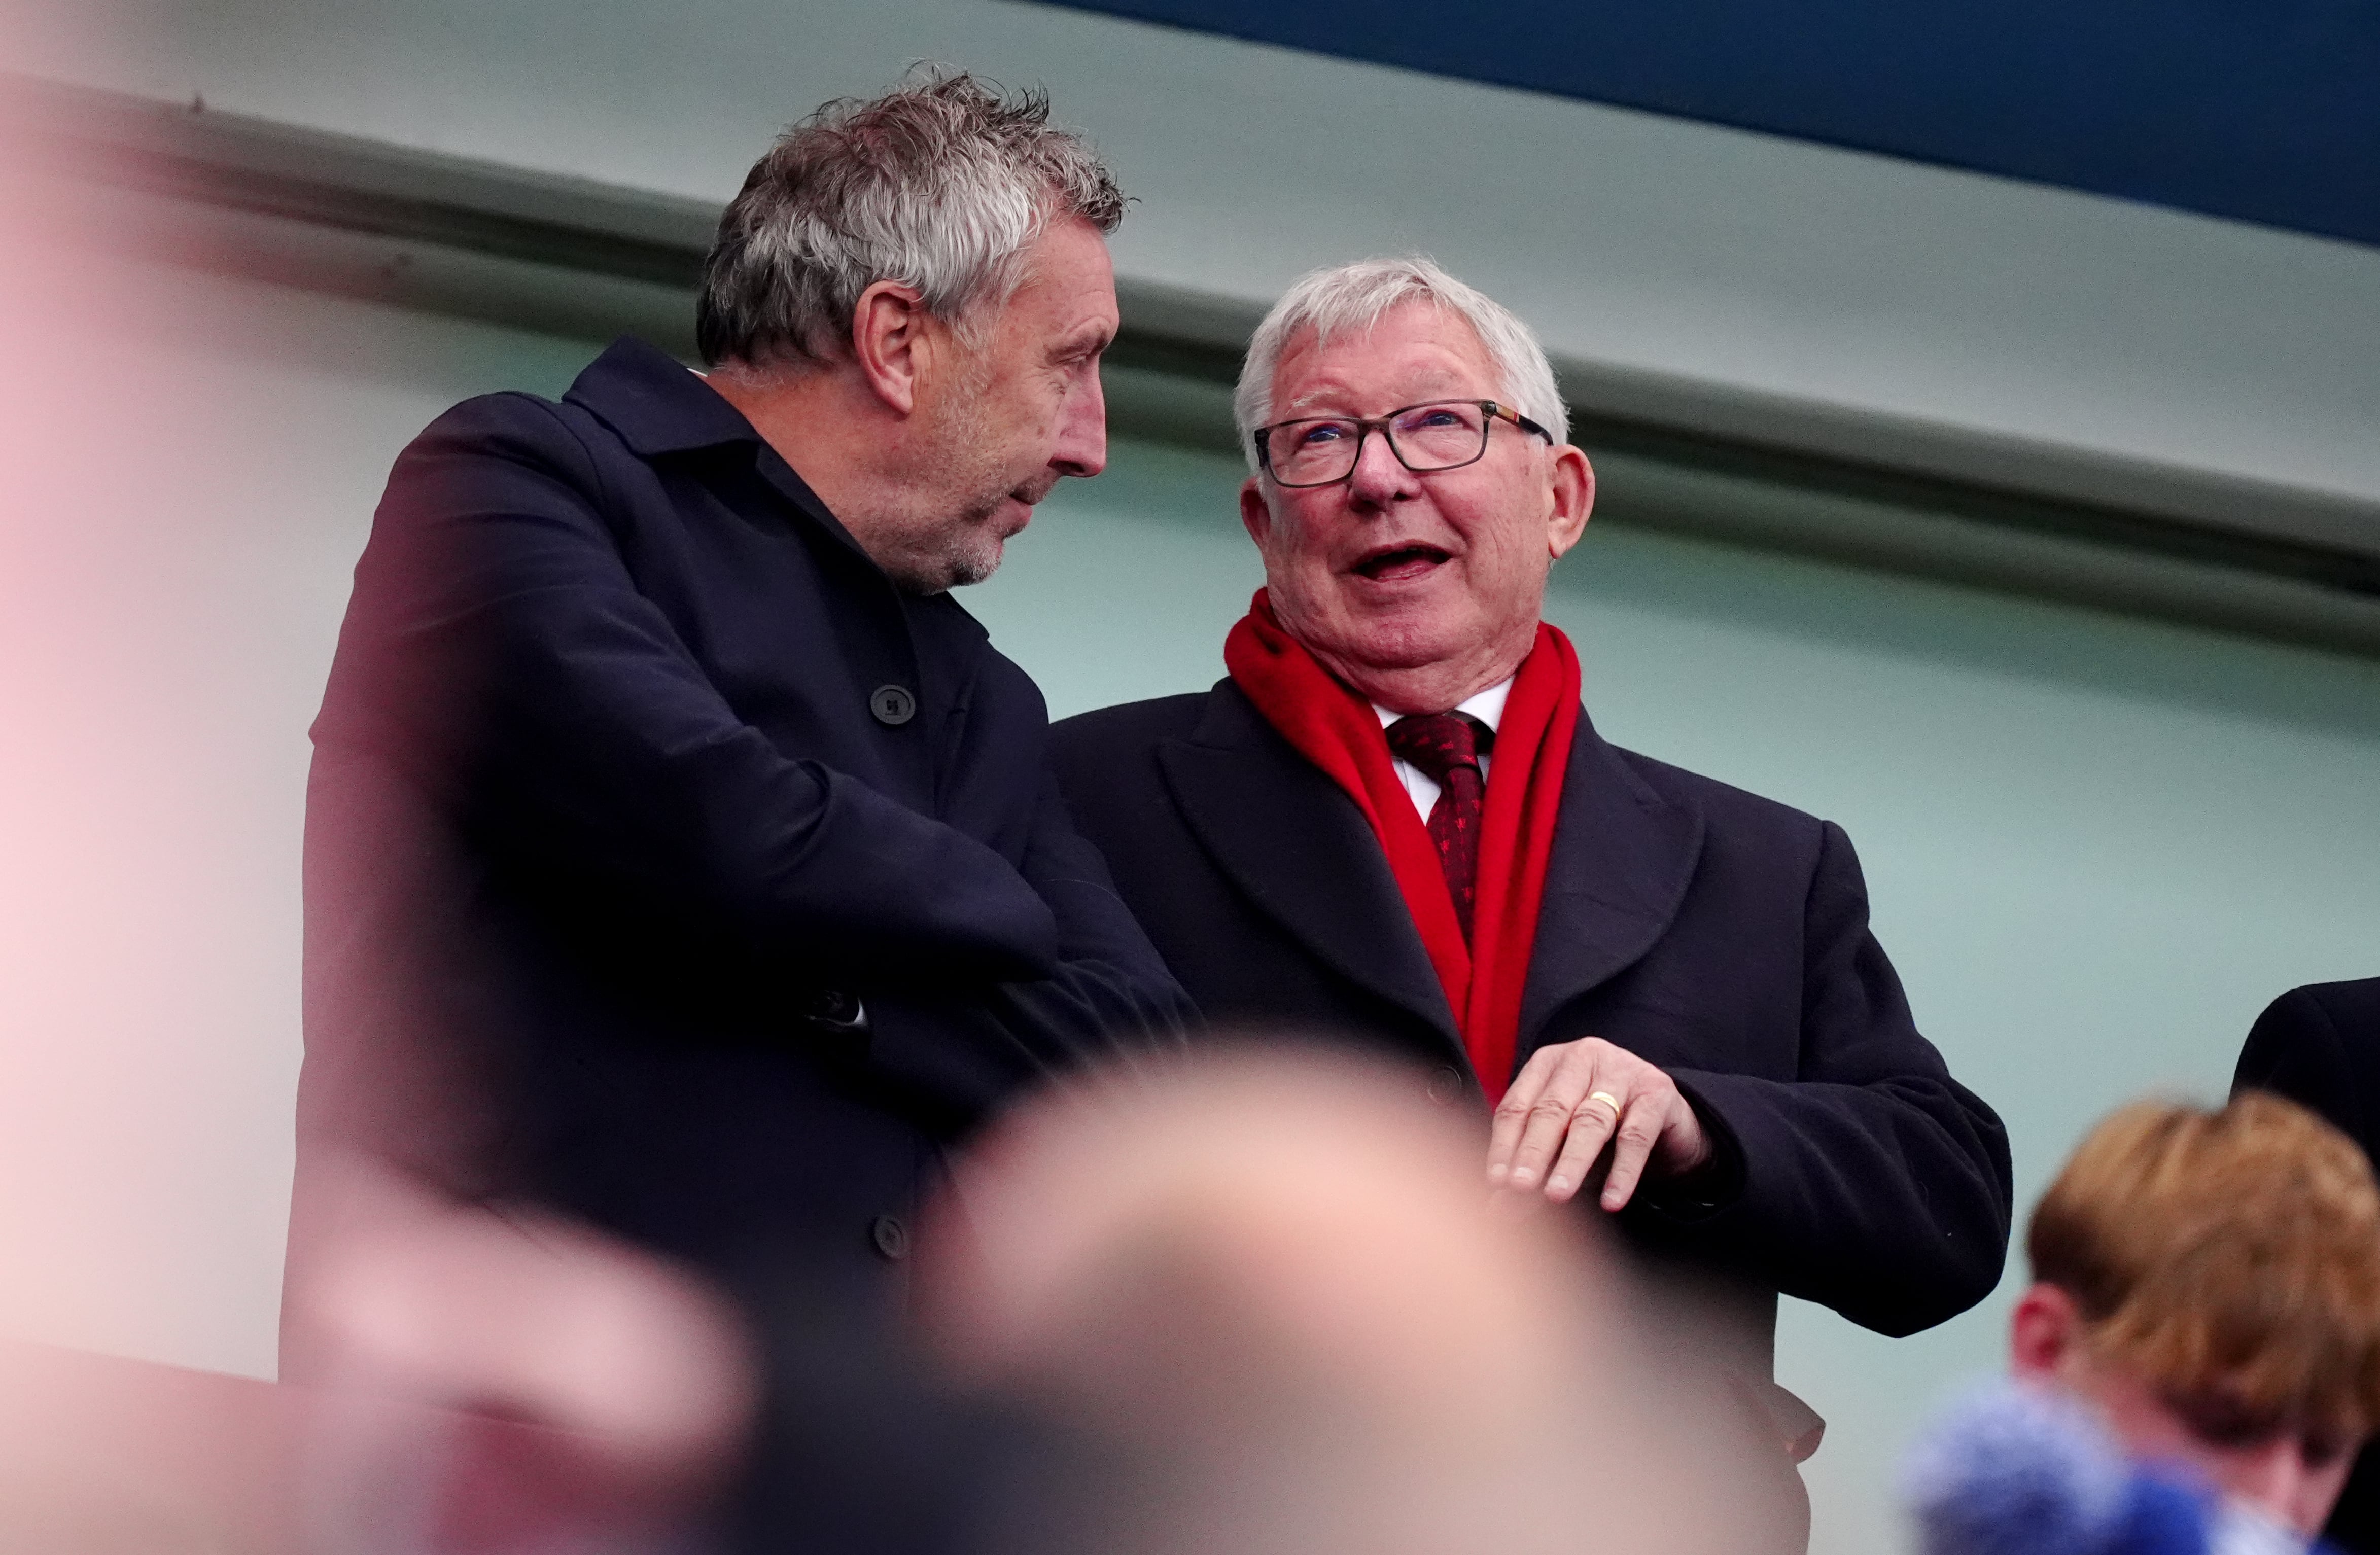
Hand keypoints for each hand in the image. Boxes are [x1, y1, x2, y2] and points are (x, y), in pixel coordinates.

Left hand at [1487, 1038, 1711, 1209]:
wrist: (1669, 1122)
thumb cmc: (1605, 1130)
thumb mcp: (1564, 1148)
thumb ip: (1534, 1172)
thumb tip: (1498, 1210)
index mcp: (1548, 1063)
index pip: (1517, 1106)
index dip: (1504, 1145)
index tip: (1496, 1182)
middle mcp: (1583, 1057)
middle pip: (1550, 1110)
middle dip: (1532, 1153)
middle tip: (1518, 1187)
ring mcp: (1623, 1070)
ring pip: (1590, 1121)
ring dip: (1571, 1162)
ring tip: (1557, 1195)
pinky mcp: (1658, 1092)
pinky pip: (1636, 1136)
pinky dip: (1622, 1171)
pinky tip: (1611, 1200)